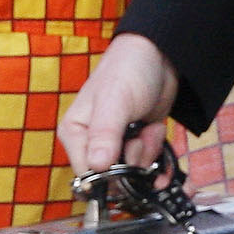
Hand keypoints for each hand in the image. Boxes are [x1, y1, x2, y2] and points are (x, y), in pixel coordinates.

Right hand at [59, 33, 179, 172]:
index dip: (109, 175)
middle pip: (112, 178)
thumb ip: (105, 134)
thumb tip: (96, 167)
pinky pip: (147, 164)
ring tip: (145, 125)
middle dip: (132, 161)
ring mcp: (115, 144)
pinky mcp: (135, 143)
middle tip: (138, 134)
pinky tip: (153, 128)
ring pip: (133, 172)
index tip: (126, 156)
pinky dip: (155, 149)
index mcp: (75, 133)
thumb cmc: (127, 70)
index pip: (87, 174)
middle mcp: (92, 142)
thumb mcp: (115, 101)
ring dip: (147, 152)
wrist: (158, 55)